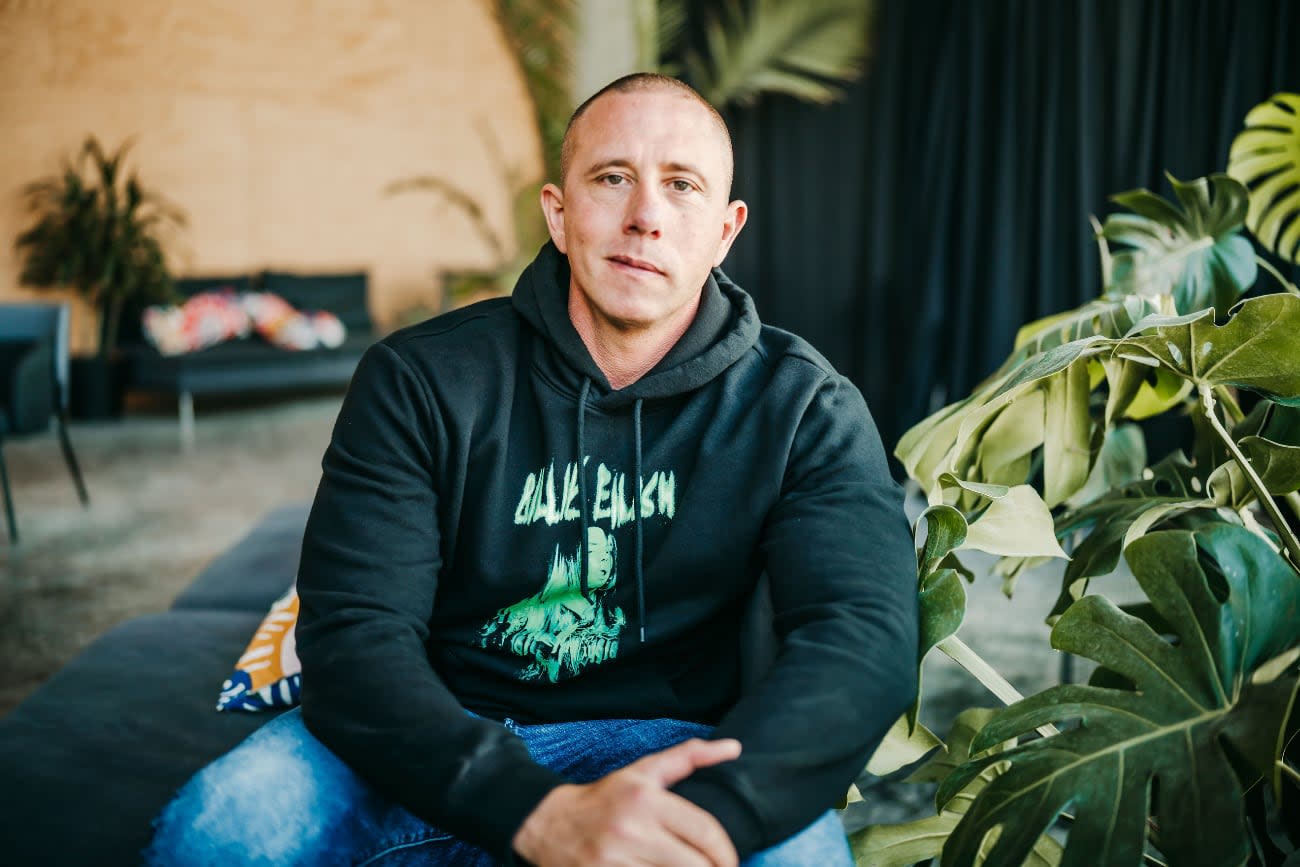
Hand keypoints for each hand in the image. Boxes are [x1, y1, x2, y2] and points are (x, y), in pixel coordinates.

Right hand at [512, 737, 741, 866]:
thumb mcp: (644, 771)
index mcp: (646, 800)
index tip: (730, 863)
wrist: (550, 825)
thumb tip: (734, 747)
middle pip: (696, 865)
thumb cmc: (606, 798)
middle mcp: (631, 831)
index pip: (705, 832)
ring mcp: (615, 863)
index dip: (726, 853)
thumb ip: (689, 757)